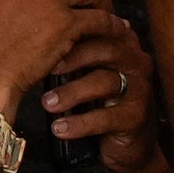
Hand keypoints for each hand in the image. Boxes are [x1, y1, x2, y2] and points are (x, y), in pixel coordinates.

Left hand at [39, 11, 160, 167]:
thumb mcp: (85, 72)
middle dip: (73, 58)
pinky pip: (106, 117)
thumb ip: (72, 54)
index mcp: (123, 44)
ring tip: (48, 103)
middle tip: (46, 69)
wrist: (128, 143)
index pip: (100, 29)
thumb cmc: (101, 100)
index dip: (73, 33)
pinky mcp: (136, 117)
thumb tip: (33, 40)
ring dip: (71, 92)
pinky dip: (80, 123)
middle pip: (106, 49)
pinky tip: (60, 128)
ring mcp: (140, 89)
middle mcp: (136, 62)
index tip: (44, 40)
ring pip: (105, 82)